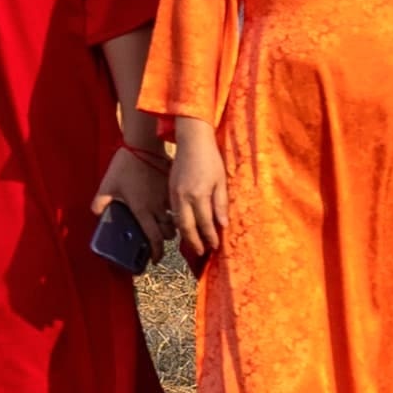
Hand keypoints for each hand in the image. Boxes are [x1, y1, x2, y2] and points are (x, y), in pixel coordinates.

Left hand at [100, 141, 173, 258]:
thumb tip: (96, 214)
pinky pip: (179, 202)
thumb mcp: (107, 185)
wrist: (143, 145)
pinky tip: (173, 207)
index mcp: (142, 210)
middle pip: (168, 233)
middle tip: (159, 238)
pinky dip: (177, 208)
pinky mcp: (174, 186)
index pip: (153, 239)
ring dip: (173, 224)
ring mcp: (167, 197)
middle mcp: (157, 208)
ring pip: (177, 219)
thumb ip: (100, 202)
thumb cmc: (124, 165)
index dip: (155, 253)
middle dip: (165, 239)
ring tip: (167, 225)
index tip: (154, 259)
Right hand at [165, 126, 226, 264]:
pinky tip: (185, 225)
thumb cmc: (210, 158)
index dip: (210, 237)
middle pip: (187, 227)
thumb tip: (222, 225)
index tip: (215, 246)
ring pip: (177, 220)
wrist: (191, 140)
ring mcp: (174, 193)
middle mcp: (183, 197)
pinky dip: (179, 222)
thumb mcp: (221, 181)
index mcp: (199, 195)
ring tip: (193, 243)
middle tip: (201, 252)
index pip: (204, 223)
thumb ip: (220, 204)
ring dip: (185, 234)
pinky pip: (173, 211)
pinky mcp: (170, 189)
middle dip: (194, 242)